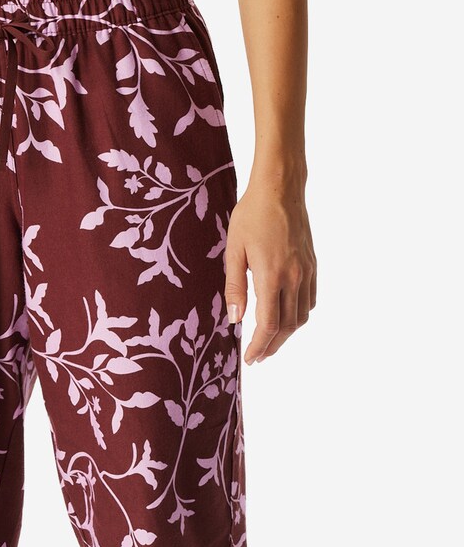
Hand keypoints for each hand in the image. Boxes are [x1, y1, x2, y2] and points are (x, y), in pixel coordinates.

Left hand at [224, 175, 316, 364]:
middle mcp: (294, 277)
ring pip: (301, 317)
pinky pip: (309, 300)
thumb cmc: (251, 215)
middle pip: (286, 327)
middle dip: (272, 346)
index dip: (259, 346)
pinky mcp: (312, 264)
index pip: (268, 324)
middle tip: (258, 357)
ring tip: (270, 342)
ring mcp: (306, 271)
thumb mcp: (234, 251)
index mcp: (272, 276)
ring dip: (286, 334)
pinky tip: (286, 318)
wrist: (281, 187)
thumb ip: (234, 287)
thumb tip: (235, 320)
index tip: (250, 358)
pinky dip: (299, 316)